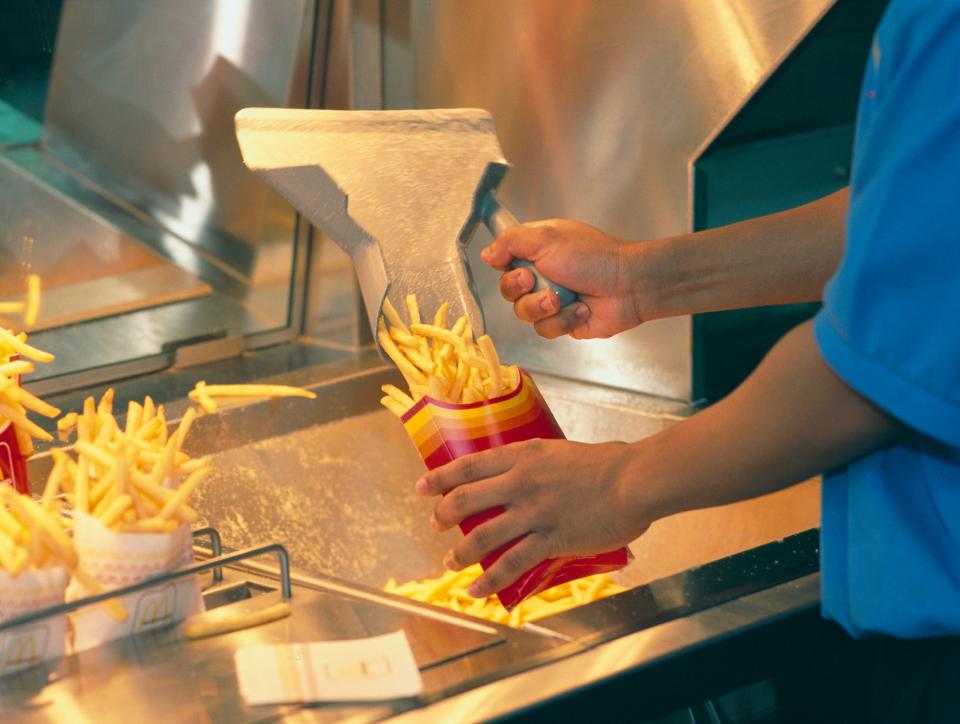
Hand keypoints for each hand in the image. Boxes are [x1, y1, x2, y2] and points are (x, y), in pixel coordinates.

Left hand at [415, 438, 641, 597]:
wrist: (633, 481)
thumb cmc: (607, 464)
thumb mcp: (561, 451)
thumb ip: (539, 464)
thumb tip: (529, 476)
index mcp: (523, 456)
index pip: (468, 466)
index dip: (440, 477)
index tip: (422, 487)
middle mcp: (520, 482)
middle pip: (466, 499)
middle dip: (443, 514)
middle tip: (436, 524)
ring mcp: (533, 512)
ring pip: (482, 535)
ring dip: (460, 552)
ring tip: (450, 562)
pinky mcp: (550, 538)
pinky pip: (511, 563)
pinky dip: (489, 580)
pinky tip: (477, 590)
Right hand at [480, 219, 647, 338]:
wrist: (629, 285)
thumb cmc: (593, 256)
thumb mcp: (546, 237)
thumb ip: (510, 242)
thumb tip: (486, 254)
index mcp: (537, 251)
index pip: (504, 260)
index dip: (504, 265)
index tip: (511, 263)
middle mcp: (542, 275)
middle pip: (508, 291)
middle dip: (519, 288)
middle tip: (535, 279)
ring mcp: (552, 301)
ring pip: (523, 313)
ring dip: (541, 306)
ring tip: (562, 298)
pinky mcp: (563, 323)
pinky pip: (545, 329)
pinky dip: (563, 320)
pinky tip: (581, 309)